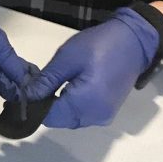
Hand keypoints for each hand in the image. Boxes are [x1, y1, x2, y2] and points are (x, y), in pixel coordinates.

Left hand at [25, 9, 158, 128]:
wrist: (134, 41)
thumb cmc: (100, 45)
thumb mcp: (68, 58)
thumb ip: (47, 80)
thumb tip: (28, 96)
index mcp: (86, 104)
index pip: (50, 117)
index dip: (36, 105)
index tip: (28, 89)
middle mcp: (95, 117)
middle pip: (60, 120)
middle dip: (48, 105)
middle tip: (42, 82)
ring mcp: (104, 116)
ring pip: (71, 118)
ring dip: (60, 105)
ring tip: (56, 82)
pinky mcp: (108, 111)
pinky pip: (83, 114)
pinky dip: (73, 105)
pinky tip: (70, 86)